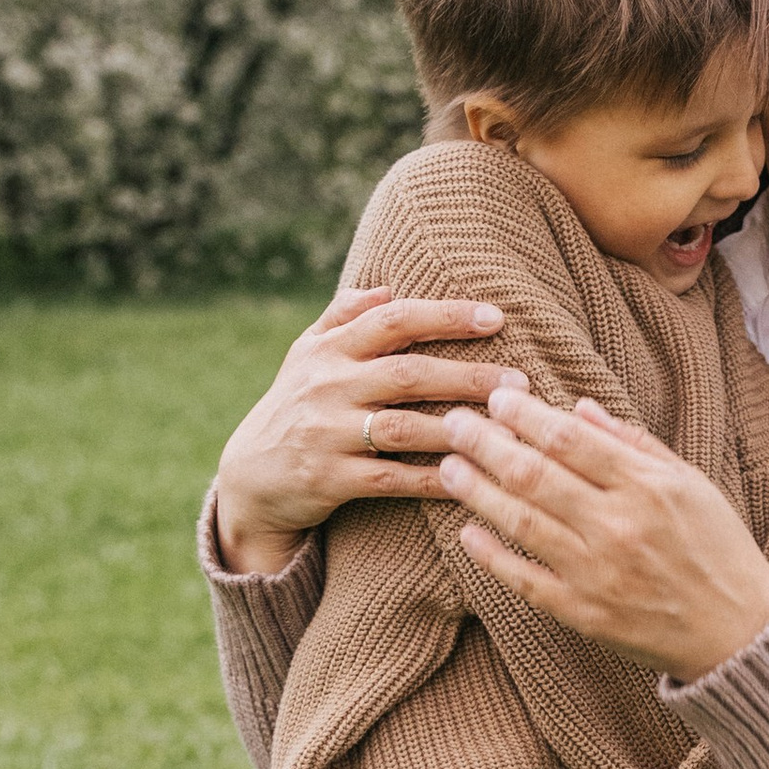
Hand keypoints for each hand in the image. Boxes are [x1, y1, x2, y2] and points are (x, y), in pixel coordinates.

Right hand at [213, 288, 506, 574]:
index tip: (496, 317)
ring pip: (404, 428)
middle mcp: (327, 387)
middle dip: (467, 376)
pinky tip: (471, 476)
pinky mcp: (329, 479)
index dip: (445, 316)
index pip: (393, 320)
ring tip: (506, 429)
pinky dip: (433, 479)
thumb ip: (343, 318)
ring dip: (459, 428)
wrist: (249, 477)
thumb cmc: (295, 406)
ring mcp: (326, 434)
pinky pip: (391, 478)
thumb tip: (386, 288)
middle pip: (408, 374)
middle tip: (518, 381)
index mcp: (329, 350)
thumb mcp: (306, 355)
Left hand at [439, 375, 768, 677]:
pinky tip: (465, 532)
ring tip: (449, 466)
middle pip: (534, 474)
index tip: (497, 397)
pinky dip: (490, 556)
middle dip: (486, 443)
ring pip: (520, 521)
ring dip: (477, 490)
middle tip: (454, 422)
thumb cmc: (718, 549)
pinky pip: (524, 580)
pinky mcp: (584, 614)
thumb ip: (634, 444)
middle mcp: (618, 526)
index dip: (526, 414)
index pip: (569, 439)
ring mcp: (597, 573)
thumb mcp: (691, 483)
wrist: (738, 632)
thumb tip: (577, 408)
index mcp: (648, 487)